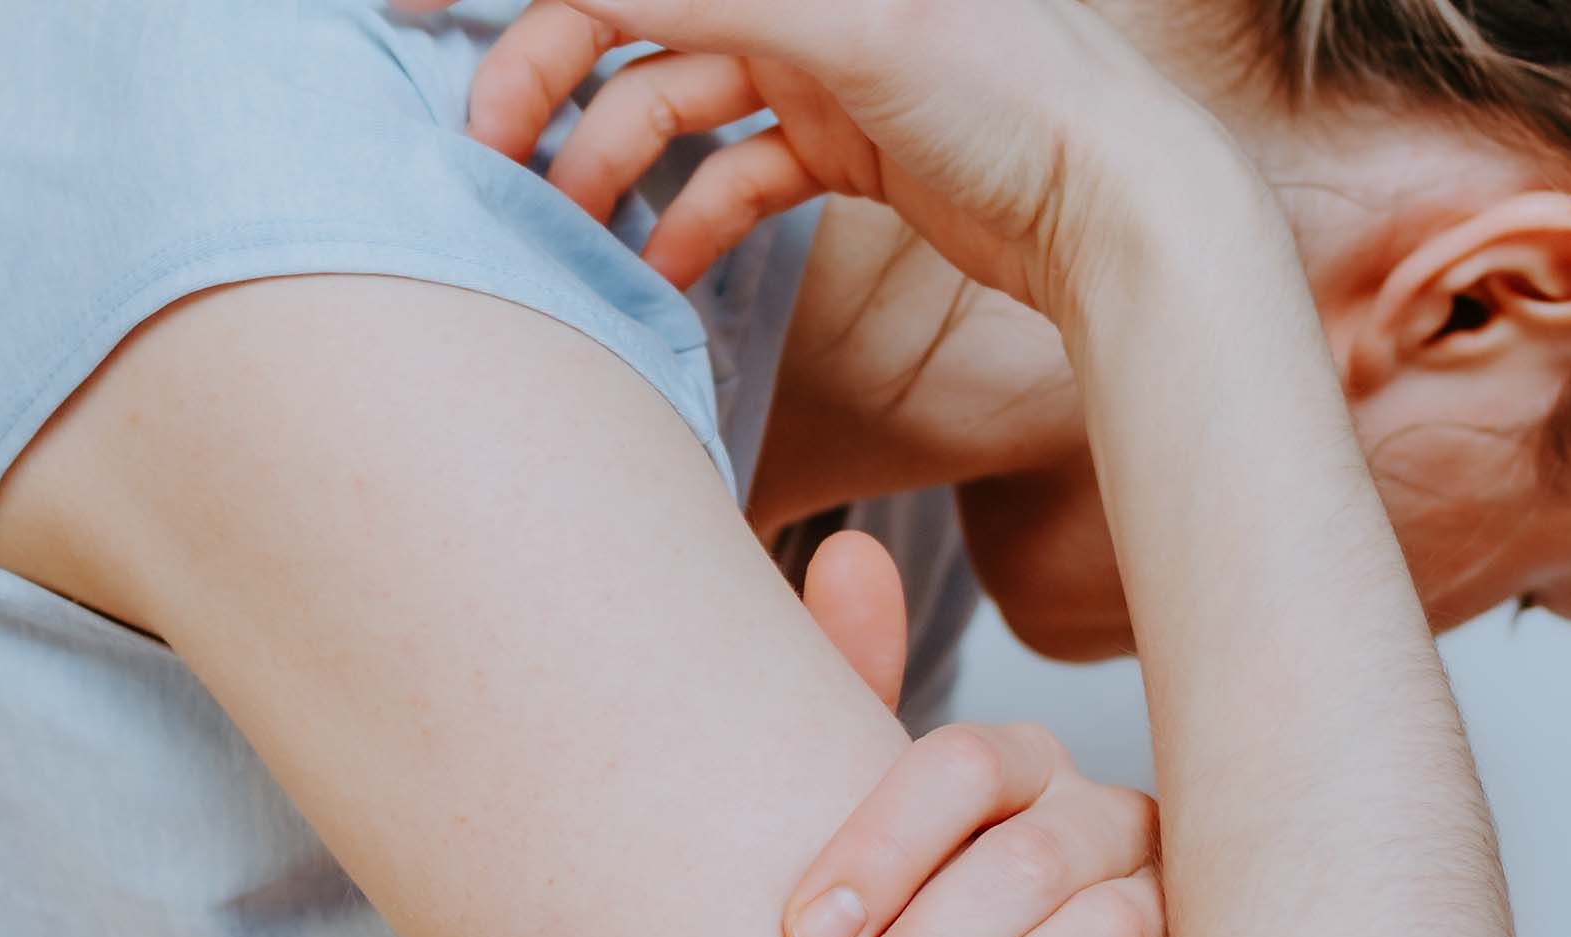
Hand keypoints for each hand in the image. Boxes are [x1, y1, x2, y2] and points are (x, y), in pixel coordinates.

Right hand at [402, 0, 1232, 320]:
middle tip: (495, 164)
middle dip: (558, 88)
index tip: (453, 59)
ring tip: (575, 239)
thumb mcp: (856, 31)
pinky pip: (748, 179)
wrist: (1117, 203)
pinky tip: (668, 274)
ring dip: (623, 168)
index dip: (539, 12)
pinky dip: (702, 222)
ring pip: (687, 112)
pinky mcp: (852, 150)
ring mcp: (827, 73)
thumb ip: (715, 1)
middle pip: (644, 30)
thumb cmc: (1016, 95)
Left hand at [786, 530, 1168, 936]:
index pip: (963, 771)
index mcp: (1016, 769)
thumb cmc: (906, 932)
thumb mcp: (860, 837)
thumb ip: (848, 706)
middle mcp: (1101, 821)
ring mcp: (1166, 906)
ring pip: (1101, 930)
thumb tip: (849, 551)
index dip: (880, 848)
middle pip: (1024, 865)